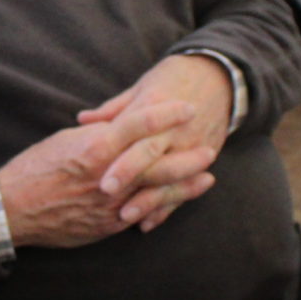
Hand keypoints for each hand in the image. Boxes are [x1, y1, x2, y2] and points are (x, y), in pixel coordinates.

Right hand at [0, 100, 195, 248]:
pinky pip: (140, 215)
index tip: (187, 107)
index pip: (139, 125)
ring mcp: (109, 205)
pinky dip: (161, 207)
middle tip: (210, 149)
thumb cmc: (35, 168)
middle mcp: (107, 177)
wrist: (13, 209)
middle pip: (157, 164)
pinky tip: (175, 203)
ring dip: (184, 186)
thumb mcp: (66, 140)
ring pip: (156, 193)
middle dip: (187, 157)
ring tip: (206, 178)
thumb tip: (123, 126)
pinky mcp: (106, 226)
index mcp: (95, 148)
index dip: (166, 114)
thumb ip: (99, 135)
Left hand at [77, 55, 234, 229]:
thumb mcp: (143, 87)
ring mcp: (191, 143)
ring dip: (148, 199)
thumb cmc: (173, 78)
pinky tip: (147, 223)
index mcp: (155, 103)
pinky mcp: (203, 155)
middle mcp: (174, 126)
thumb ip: (113, 109)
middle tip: (105, 192)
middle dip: (129, 173)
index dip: (117, 147)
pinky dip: (167, 206)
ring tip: (126, 217)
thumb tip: (81, 120)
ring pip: (168, 176)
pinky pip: (185, 186)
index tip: (95, 165)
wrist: (219, 76)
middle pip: (150, 152)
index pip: (133, 127)